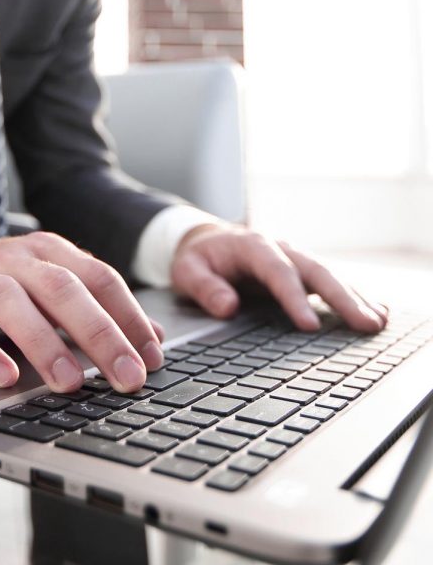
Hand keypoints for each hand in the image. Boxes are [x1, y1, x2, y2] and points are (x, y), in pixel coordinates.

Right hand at [0, 231, 164, 393]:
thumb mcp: (49, 287)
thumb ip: (97, 308)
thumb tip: (155, 340)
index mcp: (50, 252)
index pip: (100, 279)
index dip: (130, 317)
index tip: (153, 357)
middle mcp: (15, 259)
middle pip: (63, 290)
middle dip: (100, 335)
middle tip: (127, 376)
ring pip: (13, 304)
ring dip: (45, 344)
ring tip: (71, 384)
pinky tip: (4, 378)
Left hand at [170, 223, 388, 332]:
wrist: (206, 239)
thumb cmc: (198, 257)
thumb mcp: (187, 270)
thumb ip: (205, 287)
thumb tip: (228, 307)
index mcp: (253, 246)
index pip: (278, 272)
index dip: (295, 298)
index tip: (309, 325)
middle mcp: (282, 248)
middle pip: (316, 271)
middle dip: (342, 298)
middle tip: (365, 324)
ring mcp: (296, 258)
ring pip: (330, 276)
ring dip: (355, 298)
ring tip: (377, 323)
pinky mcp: (303, 271)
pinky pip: (331, 282)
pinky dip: (354, 296)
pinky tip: (376, 313)